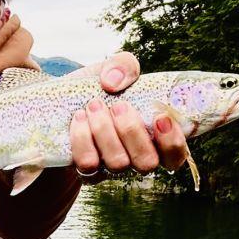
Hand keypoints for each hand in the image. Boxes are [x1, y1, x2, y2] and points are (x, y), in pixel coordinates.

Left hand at [68, 51, 188, 180]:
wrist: (63, 105)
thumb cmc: (100, 90)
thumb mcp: (115, 71)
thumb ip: (124, 66)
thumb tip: (113, 82)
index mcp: (154, 137)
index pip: (175, 156)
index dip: (172, 143)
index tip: (161, 117)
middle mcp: (135, 158)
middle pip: (147, 163)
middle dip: (133, 132)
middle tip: (119, 106)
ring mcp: (112, 168)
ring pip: (118, 164)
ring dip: (105, 131)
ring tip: (94, 105)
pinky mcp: (87, 172)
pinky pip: (89, 164)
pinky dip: (83, 138)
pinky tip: (79, 118)